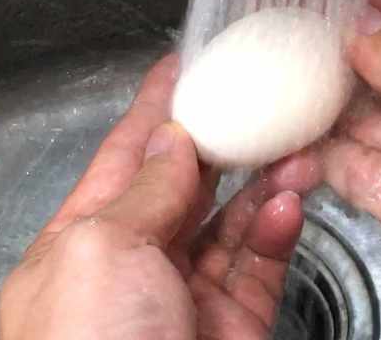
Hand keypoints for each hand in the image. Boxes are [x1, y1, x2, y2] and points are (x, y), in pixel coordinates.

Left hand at [0, 56, 320, 339]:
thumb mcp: (103, 251)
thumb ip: (144, 192)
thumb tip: (174, 144)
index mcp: (85, 241)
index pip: (126, 156)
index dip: (154, 109)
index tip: (182, 66)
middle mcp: (136, 262)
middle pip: (185, 183)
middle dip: (221, 139)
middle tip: (256, 98)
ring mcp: (187, 292)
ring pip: (233, 221)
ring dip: (264, 181)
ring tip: (296, 147)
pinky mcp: (235, 320)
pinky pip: (260, 262)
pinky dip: (277, 229)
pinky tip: (291, 201)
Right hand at [323, 0, 380, 338]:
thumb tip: (359, 32)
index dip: (377, 12)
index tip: (330, 2)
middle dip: (339, 65)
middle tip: (290, 51)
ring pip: (363, 129)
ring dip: (323, 114)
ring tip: (279, 96)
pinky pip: (357, 179)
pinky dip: (323, 164)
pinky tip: (295, 148)